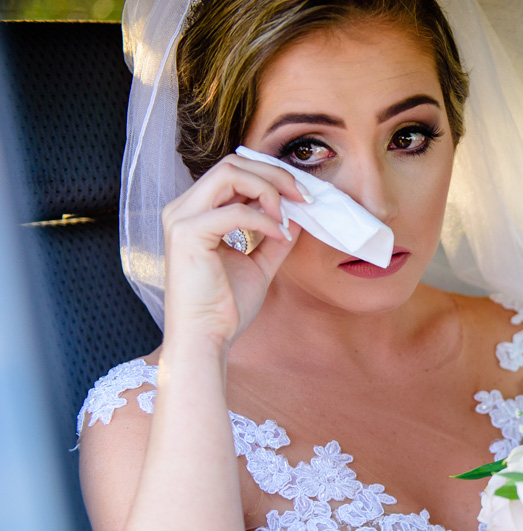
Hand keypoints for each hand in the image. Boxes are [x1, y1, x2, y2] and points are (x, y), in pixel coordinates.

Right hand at [160, 153, 308, 348]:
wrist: (207, 337)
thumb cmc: (225, 306)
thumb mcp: (259, 264)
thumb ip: (274, 237)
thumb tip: (299, 214)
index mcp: (195, 212)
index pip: (233, 172)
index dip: (271, 176)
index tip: (303, 197)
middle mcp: (183, 208)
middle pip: (232, 163)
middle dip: (274, 174)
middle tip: (304, 197)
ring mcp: (181, 218)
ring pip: (230, 173)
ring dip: (269, 189)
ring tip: (288, 215)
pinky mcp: (187, 234)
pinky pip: (234, 211)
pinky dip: (264, 220)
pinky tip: (279, 236)